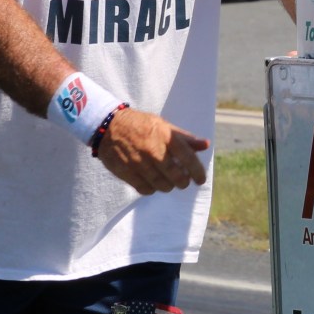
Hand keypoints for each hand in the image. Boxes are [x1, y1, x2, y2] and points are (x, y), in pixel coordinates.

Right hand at [95, 108, 210, 194]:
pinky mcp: (126, 172)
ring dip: (168, 186)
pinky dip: (152, 189)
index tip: (200, 180)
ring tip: (169, 182)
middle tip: (183, 182)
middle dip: (183, 182)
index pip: (188, 158)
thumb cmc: (140, 124)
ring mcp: (139, 162)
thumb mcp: (163, 125)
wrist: (108, 126)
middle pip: (176, 176)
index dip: (197, 172)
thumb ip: (184, 137)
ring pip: (161, 185)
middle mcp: (153, 150)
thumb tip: (205, 145)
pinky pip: (145, 188)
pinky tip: (153, 184)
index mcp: (165, 136)